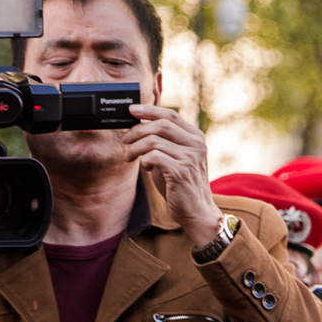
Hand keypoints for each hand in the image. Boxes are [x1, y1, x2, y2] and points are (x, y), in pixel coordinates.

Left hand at [125, 105, 220, 246]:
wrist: (196, 211)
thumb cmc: (181, 185)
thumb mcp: (175, 157)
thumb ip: (163, 142)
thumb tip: (138, 125)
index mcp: (195, 137)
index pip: (170, 115)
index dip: (149, 110)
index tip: (131, 110)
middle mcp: (196, 145)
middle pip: (161, 125)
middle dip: (137, 130)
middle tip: (125, 139)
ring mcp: (190, 158)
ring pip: (154, 141)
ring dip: (136, 148)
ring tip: (130, 156)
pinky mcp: (181, 172)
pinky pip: (154, 157)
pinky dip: (145, 161)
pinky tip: (146, 168)